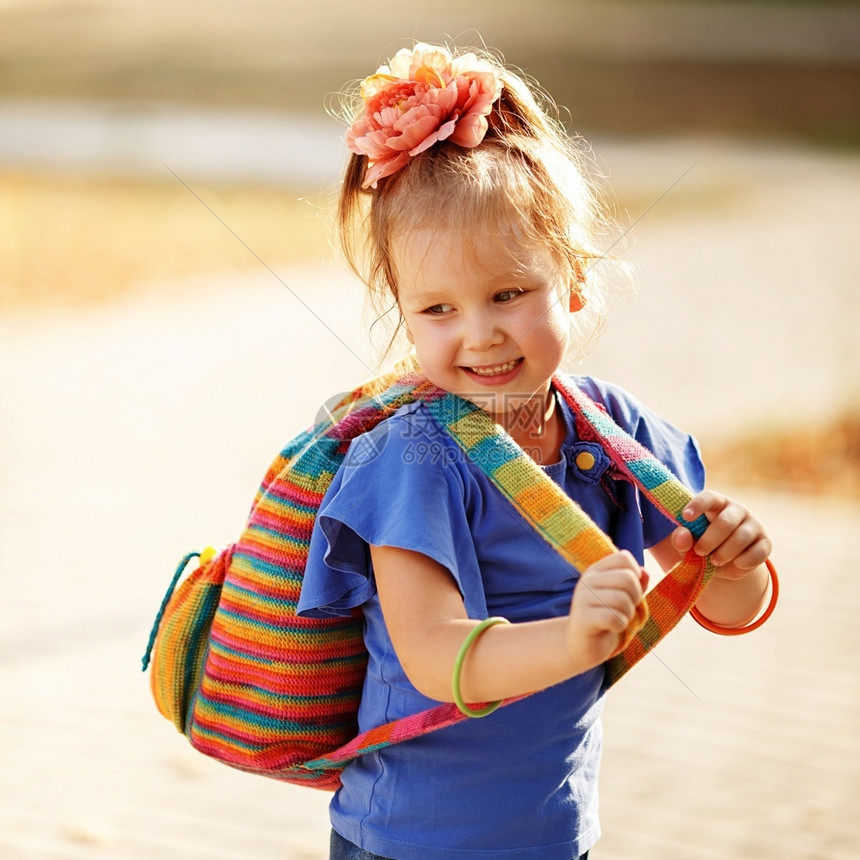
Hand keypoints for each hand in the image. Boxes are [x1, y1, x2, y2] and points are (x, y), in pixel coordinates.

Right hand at [566, 550, 648, 669]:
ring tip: (618, 619)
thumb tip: (645, 572)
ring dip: (628, 614)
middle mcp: (587, 580)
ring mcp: (582, 598)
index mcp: (596, 570)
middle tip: (626, 609)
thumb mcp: (623, 597)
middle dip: (635, 597)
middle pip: (627, 578)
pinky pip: (614, 618)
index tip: (629, 591)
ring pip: (623, 600)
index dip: (635, 575)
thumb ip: (635, 583)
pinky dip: (620, 626)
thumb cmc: (607, 618)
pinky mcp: (582, 618)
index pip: (623, 558)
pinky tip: (611, 628)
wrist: (582, 645)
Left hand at [671, 490, 771, 580]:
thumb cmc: (702, 546)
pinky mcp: (765, 542)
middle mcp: (737, 510)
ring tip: (714, 561)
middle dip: (710, 539)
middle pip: (726, 521)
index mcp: (716, 503)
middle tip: (699, 552)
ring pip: (741, 537)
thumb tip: (682, 536)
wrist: (725, 564)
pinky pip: (758, 552)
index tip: (685, 517)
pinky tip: (736, 564)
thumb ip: (681, 540)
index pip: (709, 497)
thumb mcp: (688, 545)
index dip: (698, 505)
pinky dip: (744, 561)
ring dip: (725, 553)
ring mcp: (754, 525)